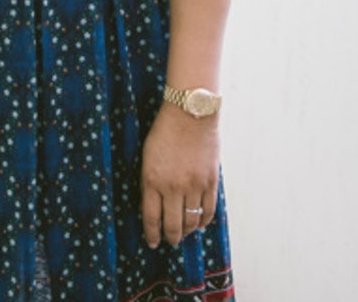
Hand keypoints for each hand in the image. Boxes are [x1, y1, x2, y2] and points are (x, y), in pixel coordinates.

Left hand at [140, 103, 220, 247]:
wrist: (190, 114)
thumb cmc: (164, 132)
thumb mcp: (147, 157)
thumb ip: (150, 183)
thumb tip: (154, 207)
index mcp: (152, 180)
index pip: (151, 218)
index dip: (151, 234)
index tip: (152, 243)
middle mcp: (173, 187)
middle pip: (172, 225)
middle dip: (170, 238)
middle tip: (169, 242)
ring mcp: (194, 186)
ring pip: (190, 221)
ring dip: (186, 231)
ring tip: (183, 234)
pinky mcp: (210, 182)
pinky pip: (208, 211)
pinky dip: (203, 221)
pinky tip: (198, 224)